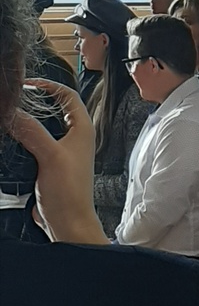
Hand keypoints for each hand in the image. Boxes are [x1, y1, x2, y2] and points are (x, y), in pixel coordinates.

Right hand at [9, 78, 106, 244]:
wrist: (68, 222)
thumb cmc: (69, 193)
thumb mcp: (50, 157)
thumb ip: (32, 132)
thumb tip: (14, 112)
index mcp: (82, 129)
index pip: (67, 95)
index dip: (48, 85)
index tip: (26, 83)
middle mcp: (74, 137)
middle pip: (53, 108)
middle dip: (34, 101)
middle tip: (13, 98)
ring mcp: (62, 150)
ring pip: (42, 126)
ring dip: (26, 120)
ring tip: (8, 116)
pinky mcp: (49, 163)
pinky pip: (35, 143)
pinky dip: (23, 137)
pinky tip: (9, 138)